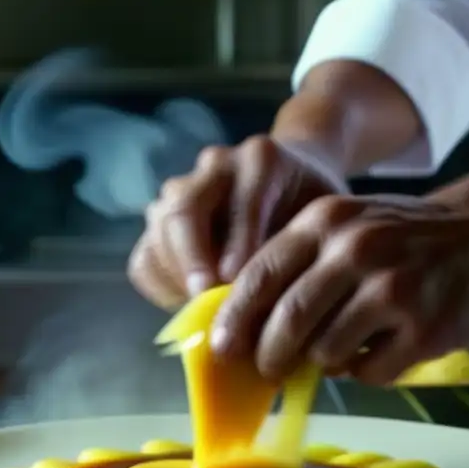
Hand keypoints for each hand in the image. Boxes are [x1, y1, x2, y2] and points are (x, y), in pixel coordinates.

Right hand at [127, 136, 346, 309]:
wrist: (293, 178)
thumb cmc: (312, 207)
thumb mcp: (323, 216)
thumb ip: (301, 244)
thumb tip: (279, 303)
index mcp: (261, 159)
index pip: (243, 198)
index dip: (238, 242)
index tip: (238, 281)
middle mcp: (215, 166)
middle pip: (185, 208)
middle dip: (192, 258)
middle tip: (204, 298)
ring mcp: (182, 189)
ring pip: (160, 230)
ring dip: (176, 276)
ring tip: (200, 309)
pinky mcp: (162, 220)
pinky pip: (145, 255)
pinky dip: (160, 284)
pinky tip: (187, 304)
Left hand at [209, 194, 468, 384]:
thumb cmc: (406, 238)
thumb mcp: (347, 225)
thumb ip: (299, 262)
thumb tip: (245, 321)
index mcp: (326, 222)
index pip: (261, 274)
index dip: (234, 318)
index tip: (220, 347)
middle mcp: (355, 251)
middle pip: (287, 321)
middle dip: (267, 355)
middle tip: (266, 370)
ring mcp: (391, 289)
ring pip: (325, 352)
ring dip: (322, 363)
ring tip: (338, 351)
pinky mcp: (423, 329)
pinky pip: (369, 372)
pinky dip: (365, 372)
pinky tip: (381, 352)